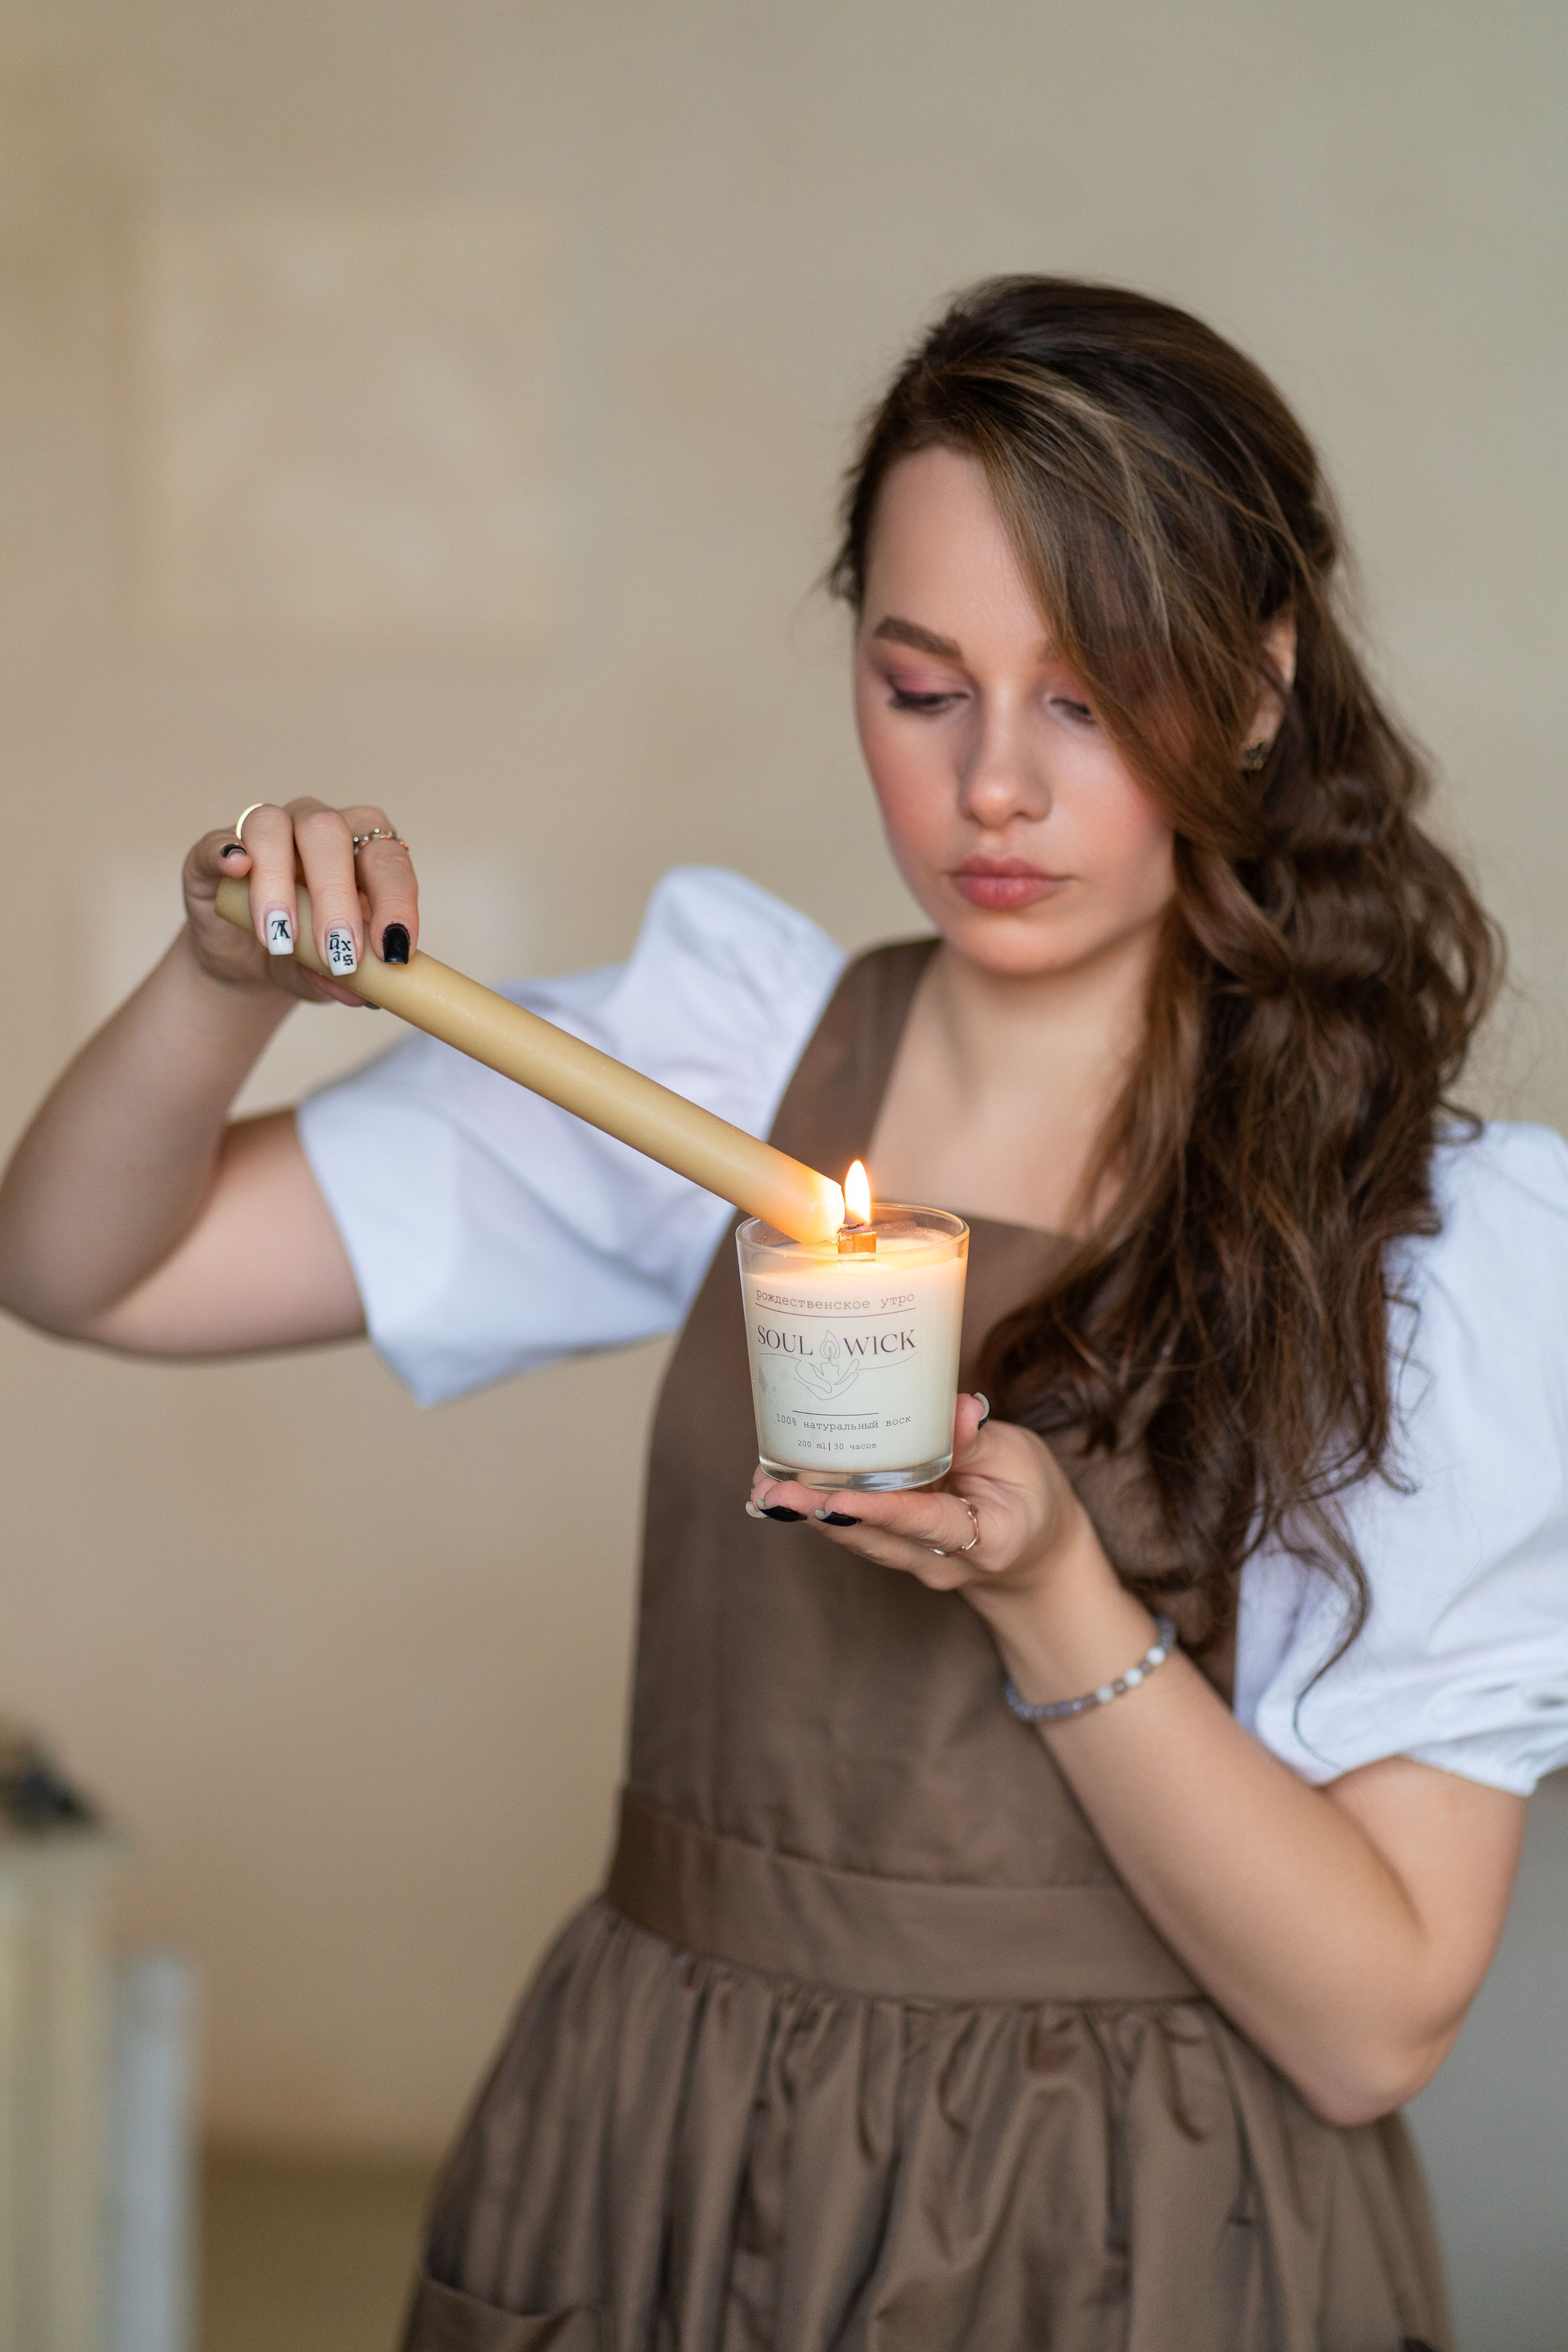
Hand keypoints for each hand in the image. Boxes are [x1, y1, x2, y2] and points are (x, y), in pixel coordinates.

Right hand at [182, 799, 419, 1006]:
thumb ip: (347, 978)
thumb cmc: (305, 955)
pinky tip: (236, 868)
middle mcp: (316, 826)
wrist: (248, 959)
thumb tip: (361, 993)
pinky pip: (219, 839)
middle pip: (329, 831)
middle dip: (336, 896)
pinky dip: (227, 851)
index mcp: (361, 849)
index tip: (394, 950)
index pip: (387, 860)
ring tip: (281, 938)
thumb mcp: (331, 973)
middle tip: (337, 953)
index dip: (395, 901)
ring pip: (272, 826)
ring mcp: (264, 829)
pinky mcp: (214, 848)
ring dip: (278, 883)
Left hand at [746, 1393, 1091, 1613]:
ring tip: (764, 1486)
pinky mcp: (896, 1548)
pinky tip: (780, 1493)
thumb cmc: (1031, 1499)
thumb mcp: (1022, 1459)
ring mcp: (916, 1561)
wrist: (1035, 1556)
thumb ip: (980, 1439)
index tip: (834, 1498)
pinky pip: (856, 1530)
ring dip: (809, 1513)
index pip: (926, 1523)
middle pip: (875, 1538)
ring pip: (858, 1537)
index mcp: (987, 1539)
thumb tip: (953, 1407)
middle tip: (773, 1491)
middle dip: (821, 1513)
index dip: (879, 1510)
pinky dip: (820, 1511)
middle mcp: (942, 1560)